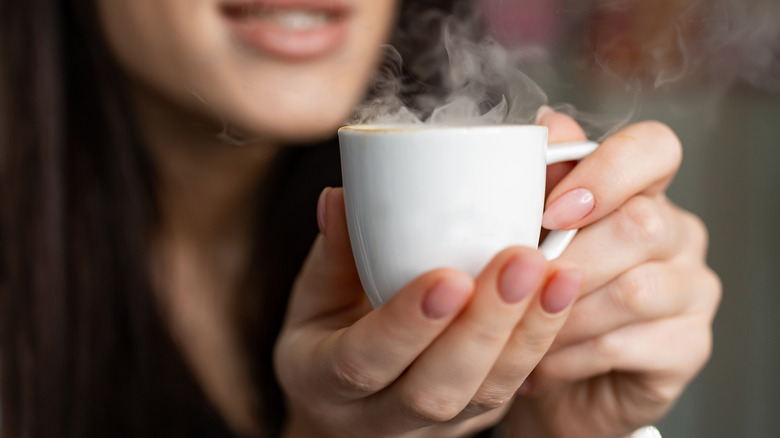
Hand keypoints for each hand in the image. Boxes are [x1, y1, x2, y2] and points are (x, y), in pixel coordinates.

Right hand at [274, 188, 582, 437]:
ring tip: (560, 274)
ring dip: (528, 333)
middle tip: (523, 260)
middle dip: (485, 326)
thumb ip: (333, 250)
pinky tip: (564, 290)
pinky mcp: (471, 418)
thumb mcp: (313, 297)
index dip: (407, 324)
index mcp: (321, 381)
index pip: (364, 361)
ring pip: (485, 395)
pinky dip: (540, 339)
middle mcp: (376, 417)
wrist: (345, 404)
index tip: (449, 277)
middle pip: (436, 389)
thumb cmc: (325, 337)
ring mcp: (430, 428)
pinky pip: (510, 387)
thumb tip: (342, 194)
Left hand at [505, 108, 721, 437]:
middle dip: (567, 259)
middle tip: (517, 286)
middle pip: (641, 224)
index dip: (607, 171)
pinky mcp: (689, 347)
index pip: (655, 149)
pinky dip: (569, 355)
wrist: (553, 380)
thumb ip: (540, 181)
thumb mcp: (529, 237)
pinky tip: (539, 364)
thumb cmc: (539, 297)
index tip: (549, 212)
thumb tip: (546, 123)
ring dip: (561, 314)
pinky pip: (626, 345)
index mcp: (641, 192)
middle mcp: (678, 235)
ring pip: (634, 290)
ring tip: (518, 331)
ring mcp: (692, 291)